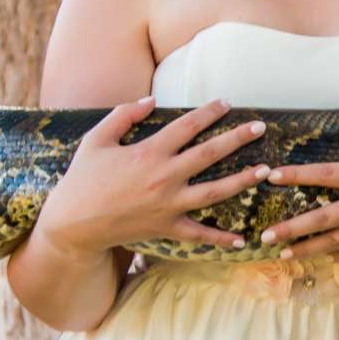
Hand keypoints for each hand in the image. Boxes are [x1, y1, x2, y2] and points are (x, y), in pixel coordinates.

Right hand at [38, 97, 269, 257]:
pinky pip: (199, 234)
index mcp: (149, 152)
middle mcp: (164, 177)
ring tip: (265, 171)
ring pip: (215, 192)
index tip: (227, 103)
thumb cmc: (83, 178)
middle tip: (260, 127)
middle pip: (210, 154)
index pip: (187, 125)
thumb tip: (151, 100)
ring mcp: (168, 205)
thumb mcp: (97, 139)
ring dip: (242, 181)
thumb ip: (123, 115)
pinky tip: (241, 239)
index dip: (209, 112)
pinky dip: (220, 238)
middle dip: (237, 138)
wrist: (73, 224)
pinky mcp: (167, 228)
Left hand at [263, 111, 338, 261]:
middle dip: (290, 228)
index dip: (297, 175)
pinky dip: (336, 256)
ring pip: (334, 242)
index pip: (327, 175)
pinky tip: (319, 259)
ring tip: (281, 255)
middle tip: (264, 235)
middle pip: (322, 217)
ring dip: (305, 249)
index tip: (272, 176)